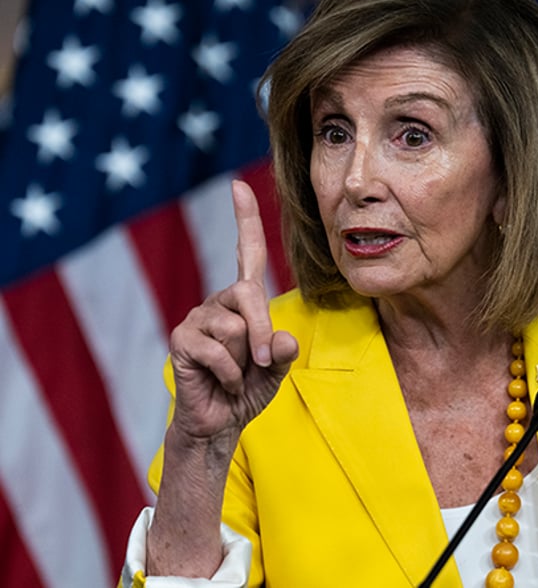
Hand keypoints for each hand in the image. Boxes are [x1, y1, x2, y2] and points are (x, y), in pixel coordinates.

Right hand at [168, 180, 298, 441]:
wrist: (220, 423)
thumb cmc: (248, 389)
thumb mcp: (276, 368)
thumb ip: (283, 351)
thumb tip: (281, 340)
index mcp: (243, 301)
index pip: (245, 253)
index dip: (244, 220)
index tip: (239, 185)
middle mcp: (218, 302)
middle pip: (249, 294)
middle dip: (263, 332)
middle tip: (262, 362)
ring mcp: (196, 318)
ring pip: (235, 327)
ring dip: (244, 360)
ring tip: (233, 374)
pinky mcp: (181, 339)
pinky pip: (217, 351)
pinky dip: (228, 375)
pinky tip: (220, 384)